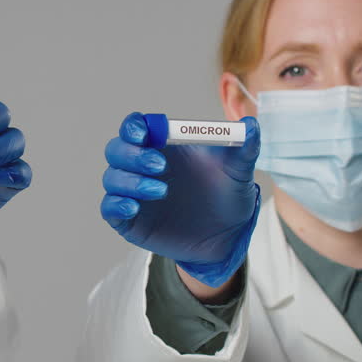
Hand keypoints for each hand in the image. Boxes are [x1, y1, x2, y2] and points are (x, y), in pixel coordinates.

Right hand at [99, 112, 260, 286]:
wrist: (227, 237)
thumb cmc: (228, 195)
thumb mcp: (239, 170)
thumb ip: (244, 147)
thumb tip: (251, 125)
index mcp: (163, 146)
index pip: (136, 128)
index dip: (134, 126)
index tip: (144, 132)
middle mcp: (143, 167)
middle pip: (117, 150)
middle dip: (132, 154)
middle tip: (159, 164)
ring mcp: (134, 193)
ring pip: (112, 178)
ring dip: (130, 181)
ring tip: (161, 190)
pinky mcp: (130, 220)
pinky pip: (109, 209)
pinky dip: (116, 205)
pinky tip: (134, 207)